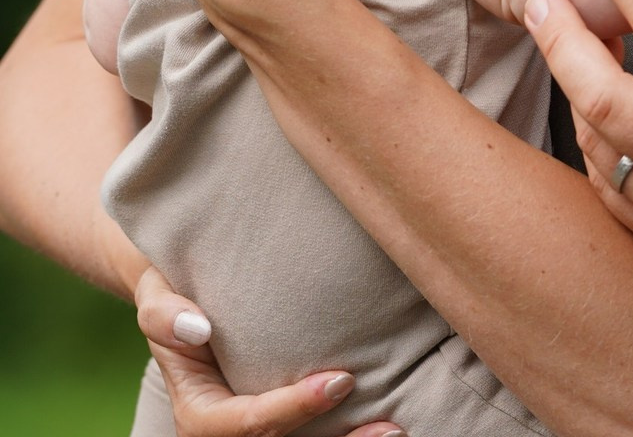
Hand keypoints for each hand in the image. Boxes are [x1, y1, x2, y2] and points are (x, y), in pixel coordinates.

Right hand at [134, 267, 405, 436]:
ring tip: (396, 429)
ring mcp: (256, 430)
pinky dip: (346, 433)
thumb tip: (198, 327)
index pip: (245, 424)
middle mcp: (227, 431)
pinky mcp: (283, 419)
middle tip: (387, 426)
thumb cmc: (175, 288)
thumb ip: (165, 313)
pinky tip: (387, 420)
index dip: (291, 410)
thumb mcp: (157, 293)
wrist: (187, 290)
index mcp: (199, 411)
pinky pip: (313, 436)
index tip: (341, 381)